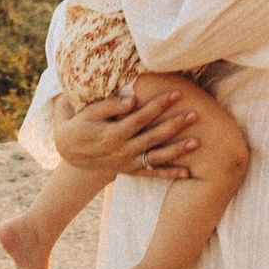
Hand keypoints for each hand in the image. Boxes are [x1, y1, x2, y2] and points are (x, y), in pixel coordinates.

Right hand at [50, 78, 205, 181]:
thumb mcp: (90, 112)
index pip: (141, 117)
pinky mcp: (130, 170)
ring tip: (197, 143)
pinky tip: (187, 173)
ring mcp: (127, 162)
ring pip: (156, 157)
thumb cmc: (82, 124)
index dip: (159, 105)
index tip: (176, 94)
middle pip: (154, 137)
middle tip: (195, 114)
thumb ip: (110, 106)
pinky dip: (169, 174)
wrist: (71, 150)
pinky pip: (151, 174)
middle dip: (175, 125)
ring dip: (178, 151)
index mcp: (113, 134)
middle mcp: (122, 150)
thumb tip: (132, 99)